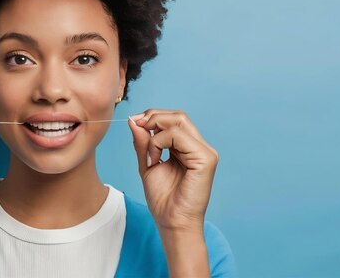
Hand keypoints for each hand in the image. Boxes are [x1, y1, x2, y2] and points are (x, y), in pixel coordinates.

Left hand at [127, 109, 218, 230]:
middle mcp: (199, 146)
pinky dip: (160, 142)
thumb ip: (143, 142)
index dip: (153, 116)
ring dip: (155, 131)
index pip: (174, 119)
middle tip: (136, 126)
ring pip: (179, 121)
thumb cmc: (163, 199)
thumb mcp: (147, 163)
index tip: (133, 122)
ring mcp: (205, 152)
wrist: (172, 222)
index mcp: (188, 147)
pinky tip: (154, 160)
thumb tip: (134, 120)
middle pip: (178, 116)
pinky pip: (179, 136)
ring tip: (148, 154)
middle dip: (153, 117)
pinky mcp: (206, 158)